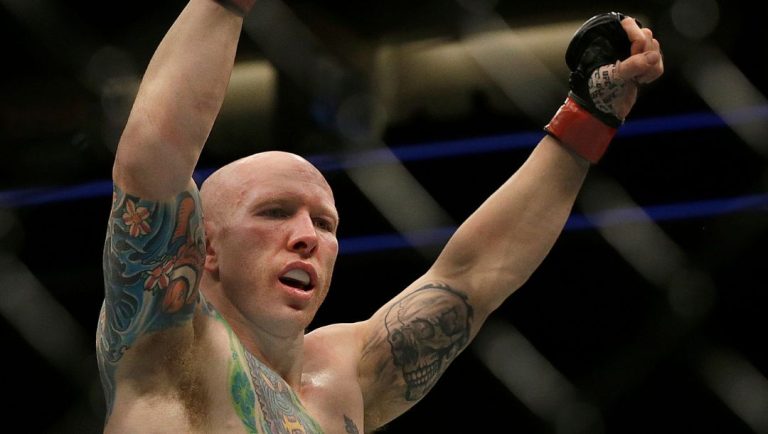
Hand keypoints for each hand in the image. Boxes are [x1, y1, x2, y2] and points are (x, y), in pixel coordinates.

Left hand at [544, 12, 663, 162]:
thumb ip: (632, 65)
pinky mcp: (645, 69)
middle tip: (634, 70)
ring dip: (651, 65)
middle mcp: (623, 46)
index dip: (635, 37)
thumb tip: (654, 56)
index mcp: (610, 42)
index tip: (632, 53)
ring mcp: (635, 57)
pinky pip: (659, 63)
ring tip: (637, 79)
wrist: (603, 111)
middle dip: (645, 53)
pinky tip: (641, 81)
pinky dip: (654, 72)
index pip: (629, 24)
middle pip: (647, 36)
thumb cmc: (600, 91)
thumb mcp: (613, 77)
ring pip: (656, 49)